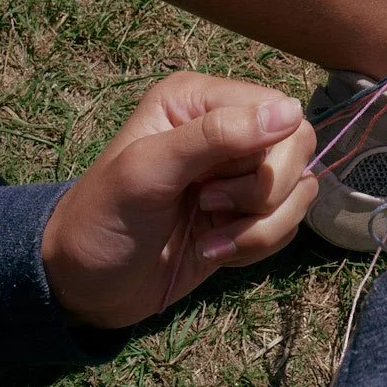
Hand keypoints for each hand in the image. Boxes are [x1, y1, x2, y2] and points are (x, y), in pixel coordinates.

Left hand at [42, 74, 318, 329]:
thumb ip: (215, 136)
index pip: (278, 111)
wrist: (86, 286)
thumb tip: (291, 110)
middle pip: (298, 148)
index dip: (264, 154)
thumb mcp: (148, 171)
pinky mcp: (249, 215)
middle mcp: (227, 130)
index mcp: (199, 100)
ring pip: (300, 190)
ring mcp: (240, 175)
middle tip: (208, 206)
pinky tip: (214, 251)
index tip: (210, 184)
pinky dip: (258, 245)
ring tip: (209, 239)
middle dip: (262, 194)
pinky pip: (289, 223)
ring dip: (260, 227)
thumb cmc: (103, 219)